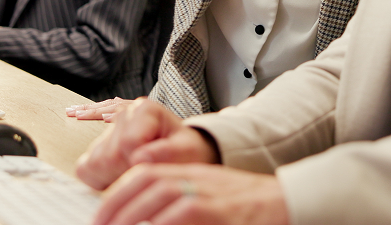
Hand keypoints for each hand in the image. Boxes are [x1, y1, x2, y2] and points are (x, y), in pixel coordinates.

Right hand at [76, 98, 217, 190]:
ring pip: (93, 164)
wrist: (182, 153)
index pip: (128, 143)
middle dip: (127, 172)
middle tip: (147, 171)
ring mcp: (107, 132)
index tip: (156, 165)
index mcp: (144, 110)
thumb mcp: (188, 151)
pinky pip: (84, 170)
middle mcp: (121, 116)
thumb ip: (169, 153)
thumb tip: (140, 158)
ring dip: (114, 177)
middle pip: (108, 156)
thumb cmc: (185, 151)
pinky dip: (99, 179)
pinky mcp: (96, 148)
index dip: (141, 162)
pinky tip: (118, 178)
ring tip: (136, 172)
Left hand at [93, 163, 288, 224]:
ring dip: (132, 213)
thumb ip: (179, 205)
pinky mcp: (221, 210)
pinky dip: (163, 222)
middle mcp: (196, 176)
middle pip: (146, 178)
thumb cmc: (248, 206)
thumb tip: (149, 221)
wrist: (288, 202)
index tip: (101, 215)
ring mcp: (209, 191)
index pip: (145, 171)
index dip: (118, 192)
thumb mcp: (209, 197)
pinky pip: (185, 212)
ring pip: (161, 193)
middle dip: (116, 203)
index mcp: (191, 172)